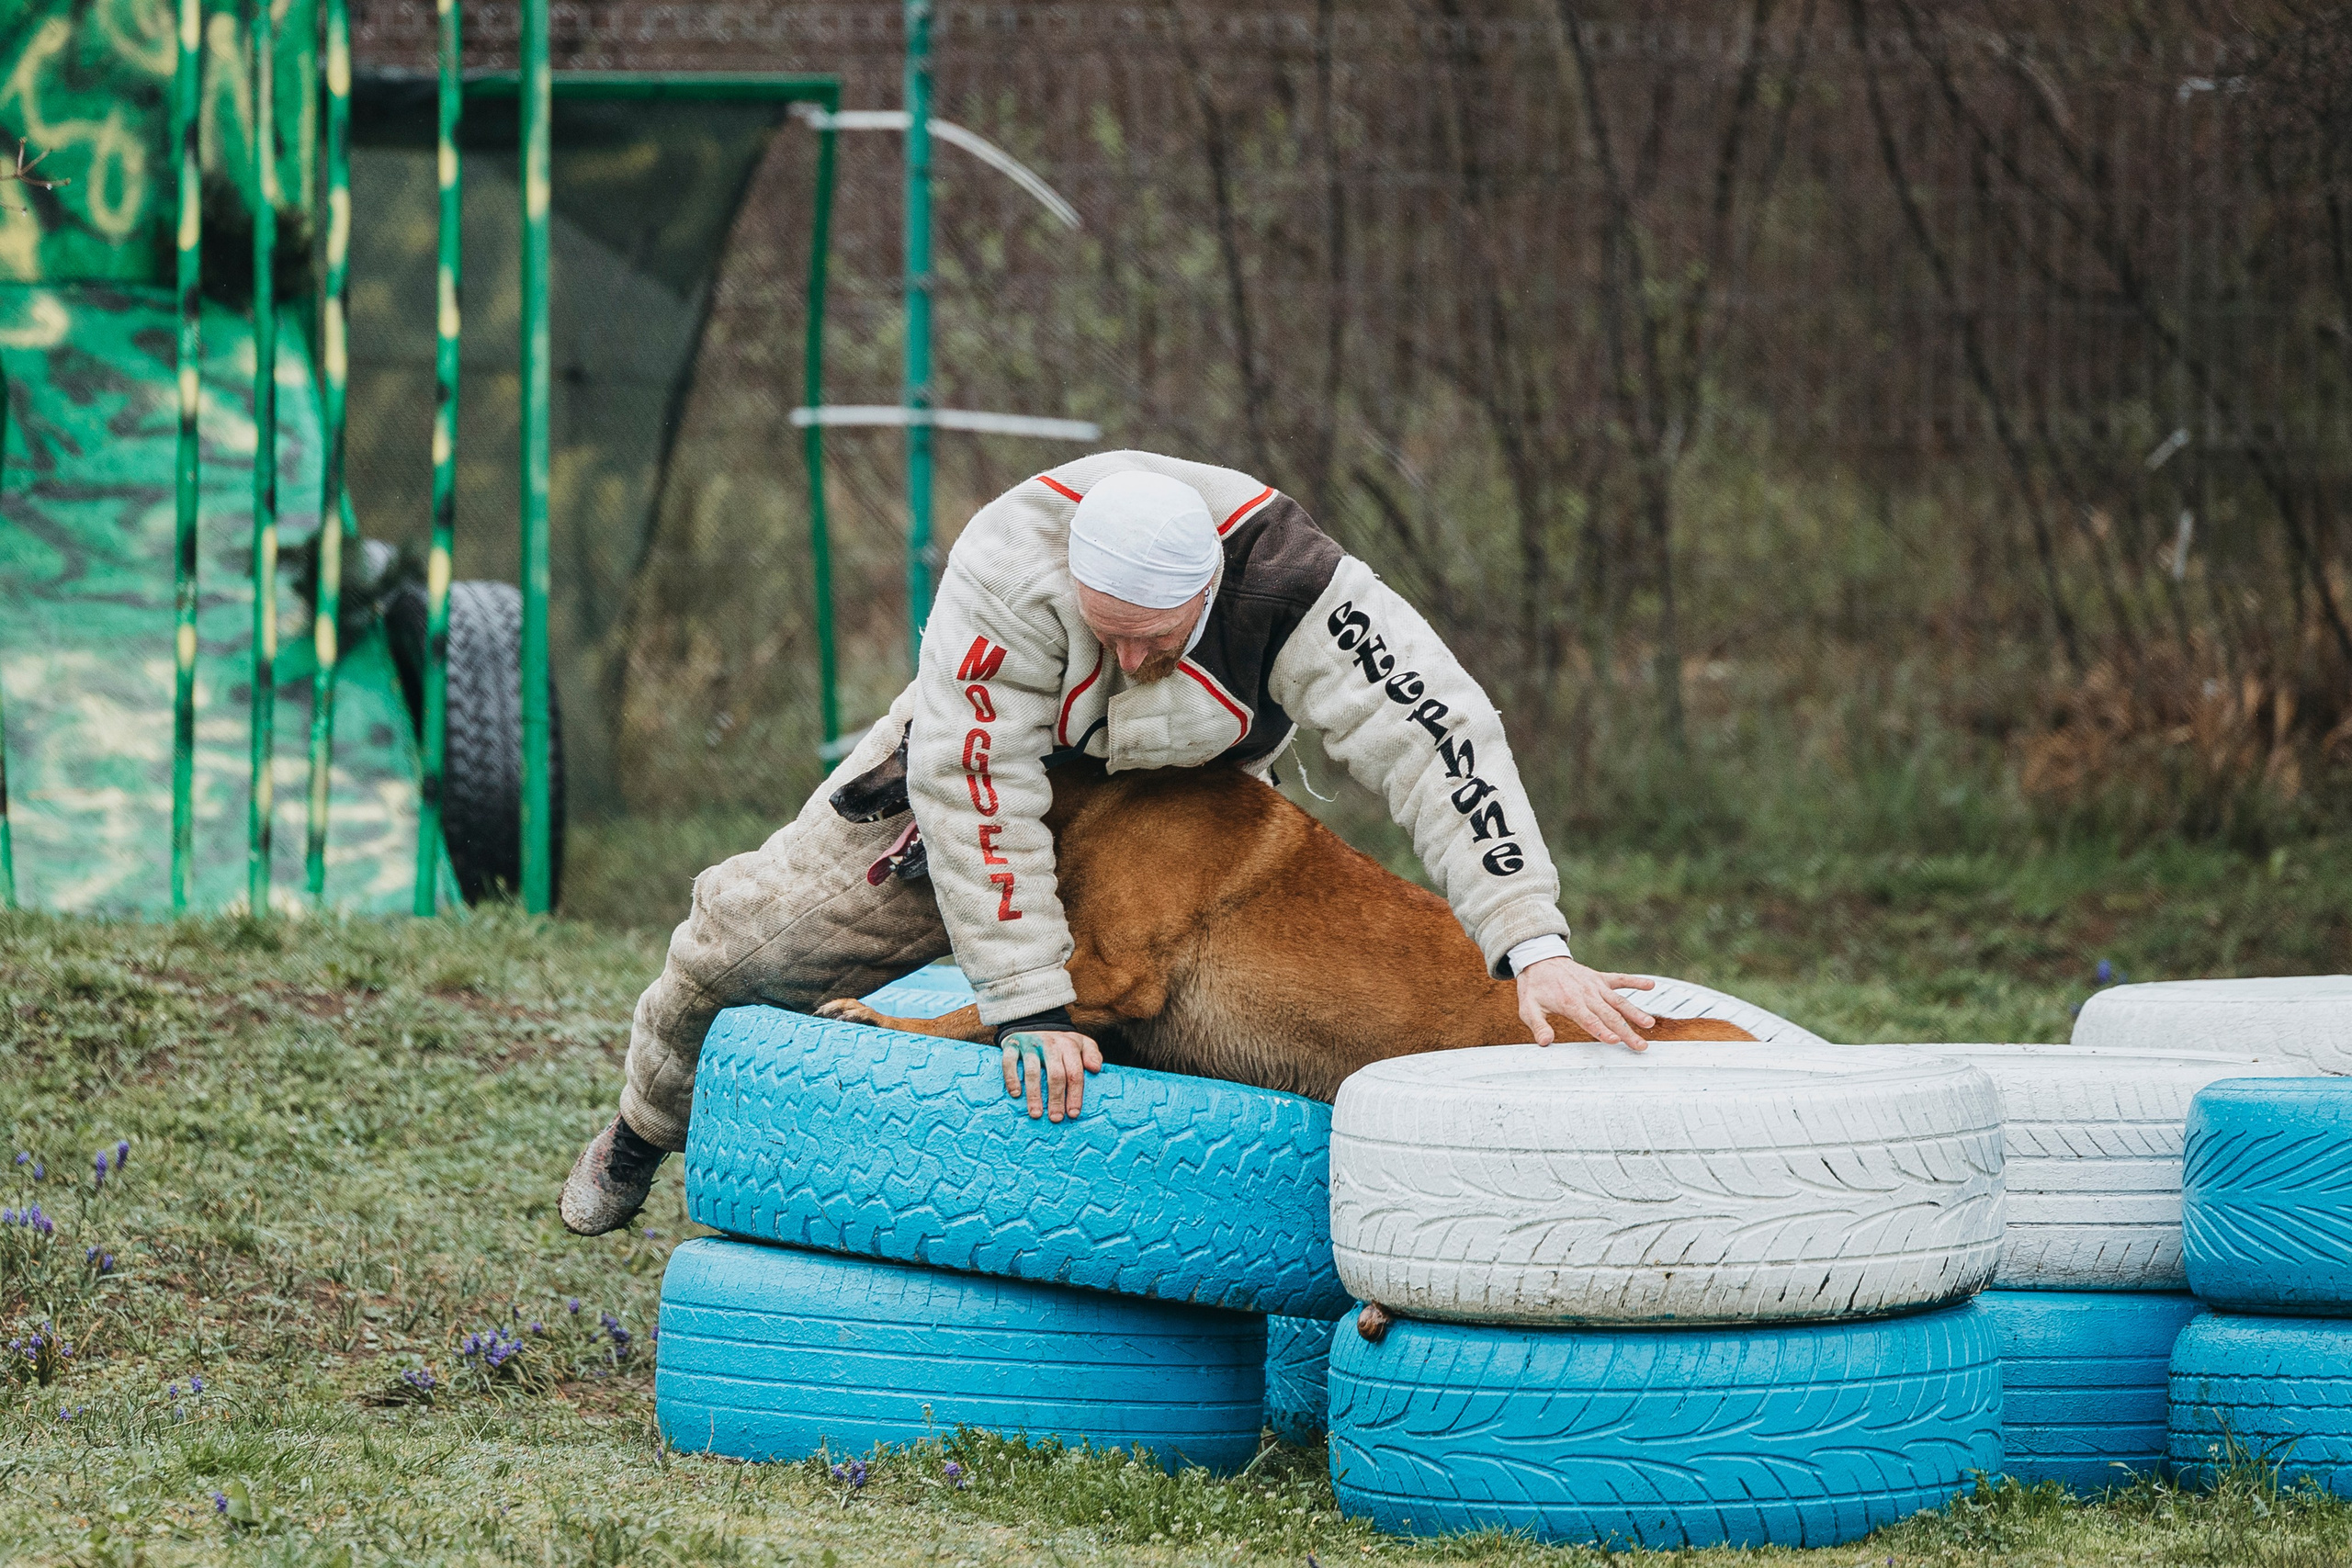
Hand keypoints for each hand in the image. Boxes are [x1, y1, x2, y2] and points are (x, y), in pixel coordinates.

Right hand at [1000, 1030, 1104, 1120]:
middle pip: (1055, 1074)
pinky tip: (1016, 1094)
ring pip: (1032, 1071)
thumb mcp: (1081, 1042)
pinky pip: (1009, 1061)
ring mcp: (1030, 1044)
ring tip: (1036, 1114)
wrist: (1033, 1022)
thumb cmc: (1060, 1042)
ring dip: (1034, 1094)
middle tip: (1056, 1118)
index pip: (1074, 1072)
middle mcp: (1050, 1044)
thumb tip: (1096, 1068)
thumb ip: (1092, 1054)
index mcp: (1068, 1045)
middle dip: (1056, 1098)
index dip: (1075, 1094)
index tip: (1073, 1113)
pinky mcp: (1012, 1044)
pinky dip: (1011, 1078)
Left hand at [1516, 957, 1655, 1051]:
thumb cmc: (1535, 987)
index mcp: (1570, 1002)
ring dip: (1635, 1012)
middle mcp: (1586, 994)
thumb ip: (1538, 1026)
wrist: (1539, 959)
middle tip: (1640, 1046)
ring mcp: (1595, 985)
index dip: (1602, 1031)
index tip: (1615, 1041)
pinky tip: (1651, 985)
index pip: (1589, 1020)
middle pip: (1610, 1015)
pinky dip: (1635, 981)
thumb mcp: (1528, 1007)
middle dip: (1626, 1031)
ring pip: (1619, 1000)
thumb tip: (1545, 1042)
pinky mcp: (1600, 978)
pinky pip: (1620, 979)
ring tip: (1650, 1024)